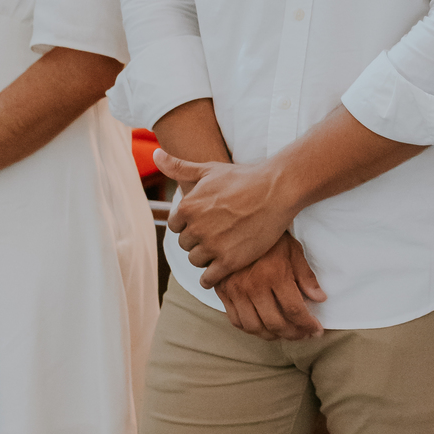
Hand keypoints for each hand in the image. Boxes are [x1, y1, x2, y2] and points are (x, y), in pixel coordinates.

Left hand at [158, 150, 292, 282]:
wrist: (277, 191)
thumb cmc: (244, 177)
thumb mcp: (209, 169)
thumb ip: (179, 166)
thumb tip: (156, 154)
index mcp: (187, 207)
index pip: (176, 226)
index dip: (190, 225)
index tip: (206, 223)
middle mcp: (197, 228)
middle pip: (186, 244)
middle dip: (198, 241)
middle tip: (217, 236)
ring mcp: (213, 246)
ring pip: (196, 261)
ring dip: (206, 258)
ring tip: (221, 250)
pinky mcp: (230, 261)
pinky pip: (208, 279)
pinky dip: (210, 279)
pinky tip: (219, 272)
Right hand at [214, 233, 326, 340]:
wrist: (238, 222)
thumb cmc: (271, 236)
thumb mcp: (293, 251)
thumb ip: (306, 277)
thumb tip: (320, 299)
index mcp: (275, 275)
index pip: (294, 311)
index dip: (308, 325)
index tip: (317, 331)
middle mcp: (254, 286)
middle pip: (275, 324)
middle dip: (294, 334)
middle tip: (303, 335)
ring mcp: (236, 290)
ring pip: (254, 327)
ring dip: (272, 336)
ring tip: (285, 332)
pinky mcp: (223, 291)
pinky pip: (236, 320)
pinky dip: (251, 329)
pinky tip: (263, 325)